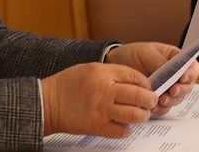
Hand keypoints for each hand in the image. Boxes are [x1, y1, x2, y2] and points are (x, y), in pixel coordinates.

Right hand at [40, 62, 156, 138]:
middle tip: (151, 102)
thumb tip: (134, 82)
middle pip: (139, 95)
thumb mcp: (88, 69)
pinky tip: (124, 125)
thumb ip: (110, 73)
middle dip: (150, 100)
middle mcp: (105, 90)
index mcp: (102, 72)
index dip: (146, 83)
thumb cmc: (67, 84)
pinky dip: (127, 129)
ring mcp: (102, 109)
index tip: (147, 88)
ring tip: (141, 115)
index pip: (135, 76)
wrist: (48, 102)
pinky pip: (122, 130)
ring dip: (142, 116)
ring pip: (135, 115)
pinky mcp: (97, 126)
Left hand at [105, 42, 198, 115]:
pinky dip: (161, 108)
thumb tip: (169, 70)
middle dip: (182, 90)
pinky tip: (154, 107)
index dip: (191, 73)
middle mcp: (175, 75)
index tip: (183, 77)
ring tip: (161, 99)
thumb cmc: (133, 54)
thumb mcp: (145, 52)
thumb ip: (158, 61)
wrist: (117, 64)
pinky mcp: (158, 98)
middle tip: (173, 91)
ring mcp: (167, 88)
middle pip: (188, 86)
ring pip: (178, 98)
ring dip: (172, 100)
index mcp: (176, 59)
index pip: (192, 67)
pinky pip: (164, 107)